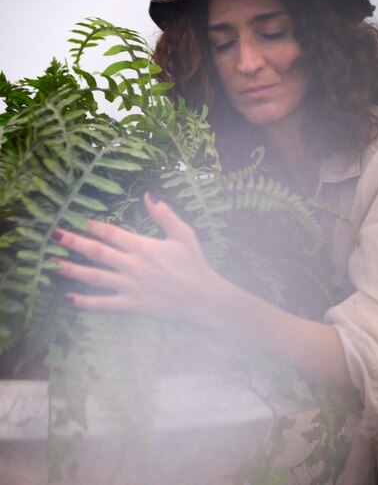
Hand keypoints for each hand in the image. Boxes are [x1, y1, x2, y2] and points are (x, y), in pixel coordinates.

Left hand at [51, 192, 224, 322]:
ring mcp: (130, 286)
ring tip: (52, 264)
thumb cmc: (194, 264)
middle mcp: (133, 265)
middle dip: (74, 243)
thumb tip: (148, 194)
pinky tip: (69, 298)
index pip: (113, 233)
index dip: (95, 227)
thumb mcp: (183, 234)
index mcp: (144, 246)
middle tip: (55, 237)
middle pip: (98, 252)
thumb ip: (164, 214)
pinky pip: (104, 304)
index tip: (81, 221)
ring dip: (72, 270)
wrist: (202, 298)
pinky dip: (86, 302)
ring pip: (95, 277)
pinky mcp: (131, 305)